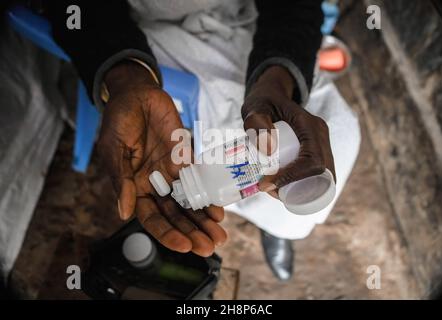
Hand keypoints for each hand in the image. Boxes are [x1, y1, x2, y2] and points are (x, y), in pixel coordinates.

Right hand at [97, 61, 226, 256]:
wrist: (138, 94)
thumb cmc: (119, 120)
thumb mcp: (114, 149)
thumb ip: (122, 180)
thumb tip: (124, 212)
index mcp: (134, 187)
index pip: (151, 218)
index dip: (167, 233)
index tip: (184, 246)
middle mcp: (155, 185)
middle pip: (175, 215)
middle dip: (191, 232)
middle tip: (208, 247)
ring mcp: (172, 174)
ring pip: (189, 203)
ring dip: (203, 221)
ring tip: (218, 236)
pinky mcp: (186, 160)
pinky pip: (200, 181)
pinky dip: (209, 196)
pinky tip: (219, 211)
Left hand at [242, 66, 334, 196]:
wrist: (272, 95)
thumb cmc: (262, 101)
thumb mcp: (254, 107)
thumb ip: (256, 121)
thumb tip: (269, 149)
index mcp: (311, 125)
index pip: (312, 160)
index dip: (293, 177)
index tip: (267, 183)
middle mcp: (321, 135)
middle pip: (321, 172)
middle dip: (297, 187)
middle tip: (268, 189)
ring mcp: (321, 143)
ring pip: (322, 176)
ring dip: (302, 189)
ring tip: (273, 190)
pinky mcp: (317, 149)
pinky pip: (318, 173)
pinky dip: (305, 185)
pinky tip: (285, 189)